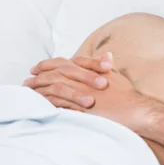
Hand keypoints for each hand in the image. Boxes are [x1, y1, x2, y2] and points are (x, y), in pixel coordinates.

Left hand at [26, 52, 148, 130]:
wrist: (134, 110)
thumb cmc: (127, 95)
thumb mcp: (116, 76)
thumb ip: (106, 66)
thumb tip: (106, 55)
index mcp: (90, 70)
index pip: (65, 62)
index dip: (50, 63)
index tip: (40, 66)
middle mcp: (83, 78)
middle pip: (55, 72)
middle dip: (40, 74)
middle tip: (29, 78)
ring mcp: (81, 92)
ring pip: (54, 86)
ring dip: (39, 88)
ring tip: (29, 91)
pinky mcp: (79, 106)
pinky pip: (57, 102)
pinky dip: (46, 101)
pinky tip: (39, 103)